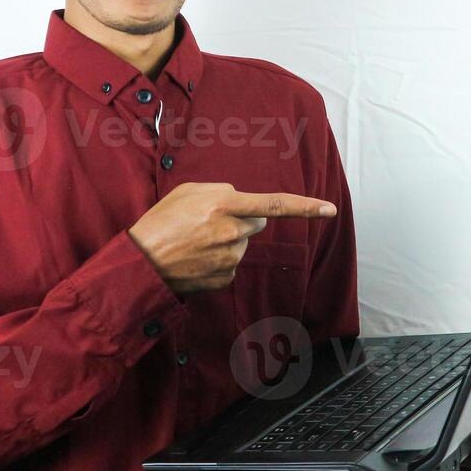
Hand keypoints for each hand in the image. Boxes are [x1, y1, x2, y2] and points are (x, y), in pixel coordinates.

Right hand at [128, 182, 336, 294]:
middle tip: (210, 222)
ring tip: (195, 242)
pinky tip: (196, 258)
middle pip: (257, 223)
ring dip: (227, 240)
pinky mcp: (225, 277)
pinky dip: (218, 260)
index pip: (275, 205)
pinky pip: (232, 264)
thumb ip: (220, 193)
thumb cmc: (160, 222)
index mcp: (224, 205)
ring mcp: (230, 258)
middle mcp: (233, 232)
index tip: (330, 209)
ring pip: (243, 244)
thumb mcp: (187, 192)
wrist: (141, 263)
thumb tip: (240, 202)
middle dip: (243, 220)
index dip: (306, 207)